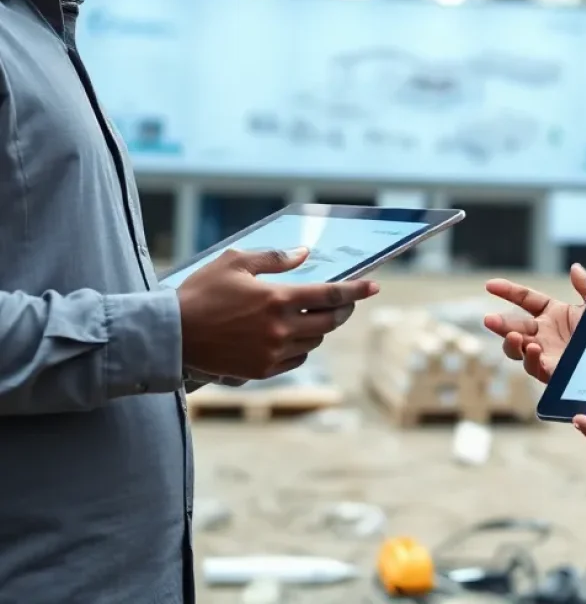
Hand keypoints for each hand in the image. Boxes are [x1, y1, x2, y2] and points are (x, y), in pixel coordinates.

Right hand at [176, 247, 378, 380]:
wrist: (171, 335)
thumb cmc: (201, 293)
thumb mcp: (236, 262)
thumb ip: (275, 258)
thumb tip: (304, 254)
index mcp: (278, 299)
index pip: (331, 295)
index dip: (357, 290)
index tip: (374, 286)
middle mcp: (281, 329)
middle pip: (330, 321)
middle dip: (343, 309)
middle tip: (343, 301)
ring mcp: (272, 353)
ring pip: (315, 340)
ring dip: (320, 327)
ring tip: (310, 315)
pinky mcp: (262, 370)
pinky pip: (296, 359)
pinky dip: (301, 346)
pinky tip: (291, 335)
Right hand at [482, 263, 585, 383]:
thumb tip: (575, 268)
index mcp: (553, 314)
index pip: (524, 299)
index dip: (508, 291)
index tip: (490, 285)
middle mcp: (545, 334)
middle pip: (514, 326)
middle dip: (500, 324)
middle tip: (490, 320)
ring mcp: (546, 353)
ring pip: (517, 350)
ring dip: (511, 343)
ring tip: (513, 336)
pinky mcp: (552, 372)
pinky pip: (535, 367)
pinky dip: (531, 359)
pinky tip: (533, 349)